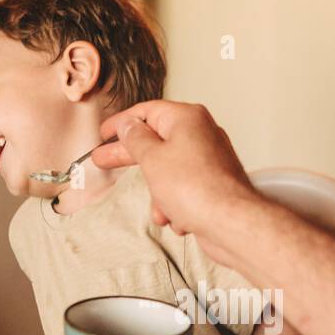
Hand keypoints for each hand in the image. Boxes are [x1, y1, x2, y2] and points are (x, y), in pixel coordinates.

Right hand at [91, 100, 257, 245]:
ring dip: (159, 195)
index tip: (105, 133)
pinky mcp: (212, 185)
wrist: (230, 223)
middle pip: (155, 141)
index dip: (122, 122)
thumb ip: (135, 139)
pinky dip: (175, 206)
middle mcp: (201, 135)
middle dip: (130, 158)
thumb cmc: (197, 189)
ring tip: (162, 208)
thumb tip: (128, 125)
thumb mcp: (152, 159)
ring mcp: (208, 161)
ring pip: (168, 173)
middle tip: (104, 161)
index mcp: (187, 119)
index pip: (147, 111)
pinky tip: (179, 218)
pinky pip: (183, 192)